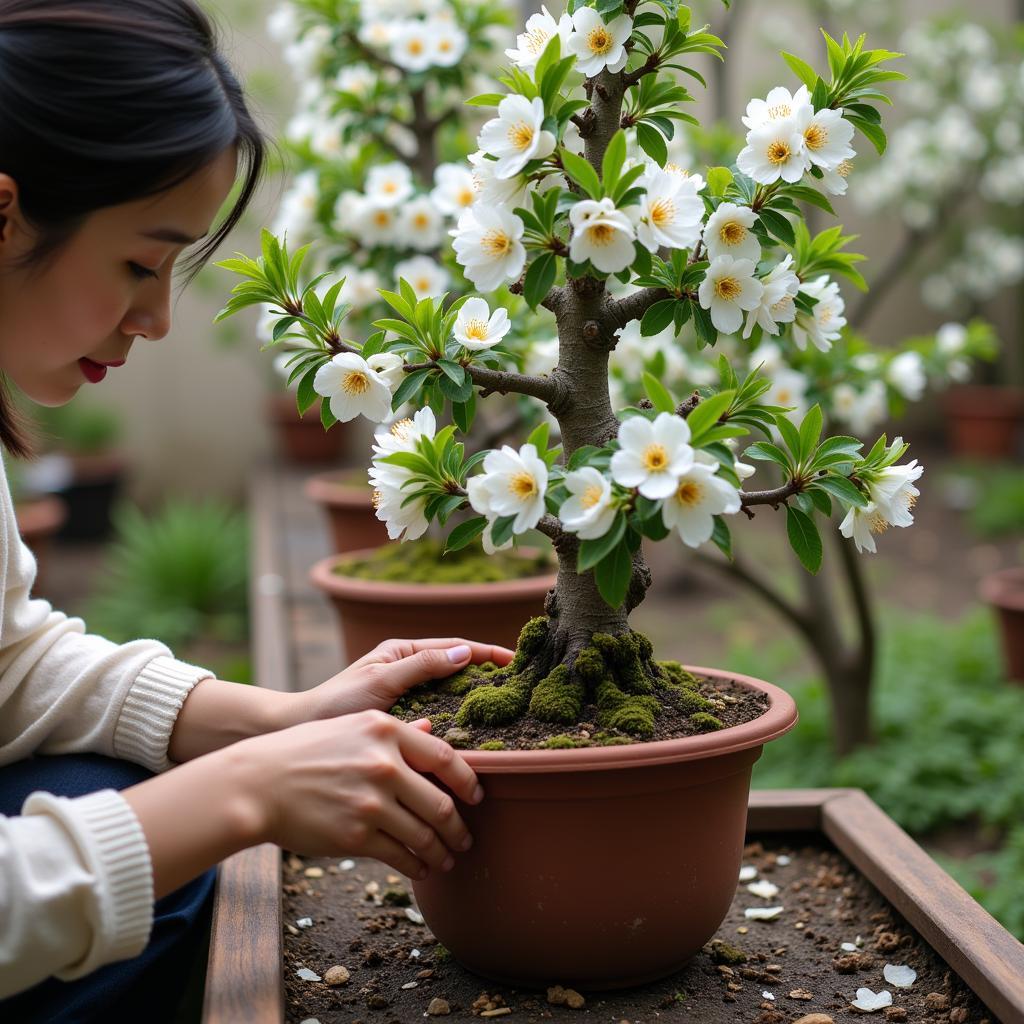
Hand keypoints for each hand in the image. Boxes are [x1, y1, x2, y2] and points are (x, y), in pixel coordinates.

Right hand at [232, 710, 483, 878]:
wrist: (258, 783)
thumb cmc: (304, 752)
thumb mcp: (351, 727)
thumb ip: (393, 732)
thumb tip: (433, 729)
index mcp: (386, 730)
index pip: (444, 757)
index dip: (467, 781)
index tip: (476, 797)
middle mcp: (384, 764)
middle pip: (440, 803)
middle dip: (459, 827)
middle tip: (466, 838)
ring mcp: (371, 801)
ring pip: (424, 834)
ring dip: (441, 851)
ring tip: (446, 858)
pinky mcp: (357, 836)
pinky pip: (400, 855)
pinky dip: (416, 865)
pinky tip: (420, 868)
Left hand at [303, 637, 514, 720]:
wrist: (301, 733)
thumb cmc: (336, 703)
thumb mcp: (381, 681)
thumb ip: (421, 665)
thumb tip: (466, 653)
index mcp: (402, 653)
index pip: (455, 647)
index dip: (486, 653)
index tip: (514, 660)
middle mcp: (407, 670)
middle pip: (457, 668)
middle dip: (487, 674)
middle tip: (518, 686)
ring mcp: (406, 694)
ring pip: (451, 693)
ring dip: (475, 698)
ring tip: (504, 710)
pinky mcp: (403, 719)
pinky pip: (439, 715)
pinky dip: (459, 720)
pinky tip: (474, 735)